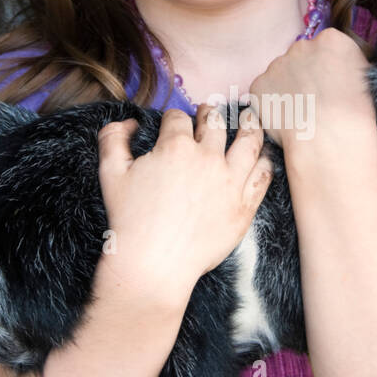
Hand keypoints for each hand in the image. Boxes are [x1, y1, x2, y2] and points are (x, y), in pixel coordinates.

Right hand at [96, 106, 272, 288]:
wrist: (154, 263)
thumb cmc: (129, 220)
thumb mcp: (110, 174)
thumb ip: (112, 139)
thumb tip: (128, 123)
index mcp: (175, 147)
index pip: (178, 119)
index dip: (173, 117)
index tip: (173, 121)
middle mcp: (207, 159)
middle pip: (215, 124)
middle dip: (209, 114)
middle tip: (208, 113)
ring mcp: (230, 182)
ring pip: (249, 142)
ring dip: (249, 126)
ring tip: (249, 119)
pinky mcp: (244, 206)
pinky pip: (262, 176)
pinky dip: (265, 162)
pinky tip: (264, 156)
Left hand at [246, 28, 376, 149]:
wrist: (329, 139)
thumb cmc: (353, 115)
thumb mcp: (364, 80)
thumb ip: (345, 65)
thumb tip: (337, 69)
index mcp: (331, 39)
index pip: (326, 46)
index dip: (328, 68)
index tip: (330, 85)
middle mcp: (301, 45)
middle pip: (301, 57)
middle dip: (305, 75)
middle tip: (314, 101)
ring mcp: (276, 64)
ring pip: (281, 75)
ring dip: (287, 89)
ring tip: (302, 114)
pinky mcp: (259, 85)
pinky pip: (264, 93)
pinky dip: (272, 105)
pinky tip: (288, 120)